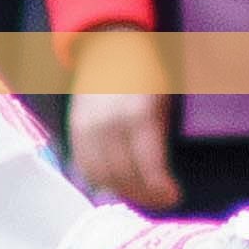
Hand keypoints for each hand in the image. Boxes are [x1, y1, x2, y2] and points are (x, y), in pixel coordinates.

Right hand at [66, 38, 179, 210]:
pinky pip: (84, 166)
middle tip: (160, 199)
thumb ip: (158, 140)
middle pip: (124, 176)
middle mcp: (109, 125)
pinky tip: (118, 181)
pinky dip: (100, 180)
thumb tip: (159, 180)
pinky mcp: (74, 130)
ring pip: (102, 176)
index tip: (173, 197)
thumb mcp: (163, 103)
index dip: (160, 190)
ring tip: (141, 192)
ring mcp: (88, 128)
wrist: (109, 48)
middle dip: (145, 195)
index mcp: (138, 116)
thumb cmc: (146, 74)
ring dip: (123, 191)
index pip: (148, 167)